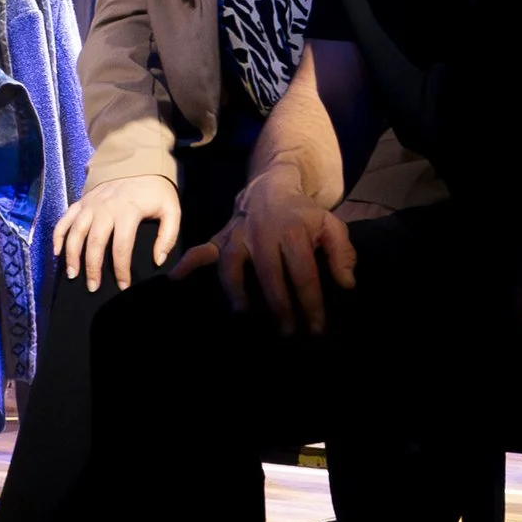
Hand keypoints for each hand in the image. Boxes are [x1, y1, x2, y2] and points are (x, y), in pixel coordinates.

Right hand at [53, 173, 182, 292]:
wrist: (137, 160)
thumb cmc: (155, 189)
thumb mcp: (171, 209)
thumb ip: (168, 236)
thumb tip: (157, 260)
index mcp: (127, 211)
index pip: (121, 247)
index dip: (121, 269)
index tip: (123, 285)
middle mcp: (104, 209)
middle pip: (94, 243)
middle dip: (92, 268)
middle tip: (93, 287)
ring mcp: (90, 205)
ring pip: (75, 233)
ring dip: (72, 255)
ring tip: (73, 274)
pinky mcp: (81, 201)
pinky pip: (64, 219)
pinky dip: (58, 235)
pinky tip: (57, 252)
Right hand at [175, 168, 355, 334]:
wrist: (272, 186)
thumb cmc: (305, 216)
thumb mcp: (332, 226)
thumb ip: (342, 254)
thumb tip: (346, 284)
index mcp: (294, 231)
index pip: (303, 273)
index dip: (311, 304)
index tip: (317, 329)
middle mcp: (263, 233)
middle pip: (269, 275)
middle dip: (279, 308)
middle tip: (288, 334)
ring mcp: (238, 234)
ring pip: (232, 264)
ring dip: (236, 291)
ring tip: (243, 314)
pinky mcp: (222, 237)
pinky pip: (202, 250)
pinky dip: (188, 263)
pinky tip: (175, 278)